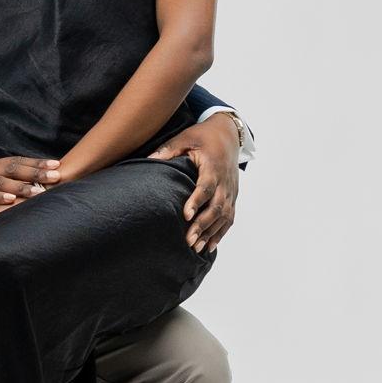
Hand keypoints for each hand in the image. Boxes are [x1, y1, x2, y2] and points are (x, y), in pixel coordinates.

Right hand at [0, 156, 60, 228]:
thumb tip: (17, 188)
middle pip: (12, 168)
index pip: (15, 162)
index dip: (35, 163)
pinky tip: (10, 200)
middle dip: (35, 171)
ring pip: (0, 180)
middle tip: (57, 174)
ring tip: (39, 191)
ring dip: (21, 185)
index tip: (56, 165)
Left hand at [147, 113, 242, 252]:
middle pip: (216, 206)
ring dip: (211, 233)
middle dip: (203, 225)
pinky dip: (221, 233)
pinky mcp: (232, 196)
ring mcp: (231, 190)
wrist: (228, 134)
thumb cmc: (203, 136)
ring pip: (224, 216)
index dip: (196, 201)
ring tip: (197, 247)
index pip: (206, 186)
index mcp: (212, 166)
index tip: (185, 215)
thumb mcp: (184, 137)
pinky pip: (230, 217)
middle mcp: (225, 181)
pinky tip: (210, 246)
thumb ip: (167, 149)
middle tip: (188, 240)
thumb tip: (148, 160)